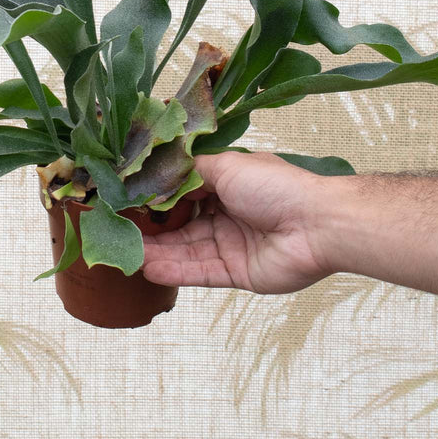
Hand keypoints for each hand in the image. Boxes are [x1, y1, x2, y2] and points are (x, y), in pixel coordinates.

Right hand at [141, 151, 332, 293]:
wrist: (316, 225)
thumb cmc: (276, 187)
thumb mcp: (228, 166)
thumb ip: (192, 171)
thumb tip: (163, 171)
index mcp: (229, 185)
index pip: (186, 192)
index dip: (160, 196)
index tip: (129, 198)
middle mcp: (227, 214)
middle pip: (183, 224)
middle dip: (154, 228)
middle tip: (121, 230)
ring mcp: (231, 244)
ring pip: (187, 249)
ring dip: (158, 251)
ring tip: (128, 252)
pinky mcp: (235, 272)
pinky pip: (199, 271)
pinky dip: (175, 269)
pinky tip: (148, 266)